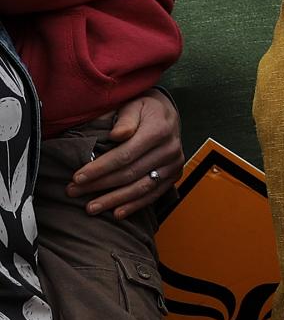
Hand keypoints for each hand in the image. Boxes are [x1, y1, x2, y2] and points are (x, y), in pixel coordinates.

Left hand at [70, 91, 180, 218]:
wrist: (167, 113)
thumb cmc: (142, 109)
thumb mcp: (133, 105)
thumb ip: (125, 119)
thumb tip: (117, 134)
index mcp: (158, 130)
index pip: (125, 155)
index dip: (100, 168)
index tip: (76, 177)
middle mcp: (169, 149)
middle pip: (130, 173)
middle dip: (99, 185)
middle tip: (73, 192)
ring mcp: (174, 164)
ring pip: (141, 188)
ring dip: (114, 200)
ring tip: (90, 208)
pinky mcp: (174, 175)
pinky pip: (154, 194)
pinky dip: (135, 205)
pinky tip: (117, 213)